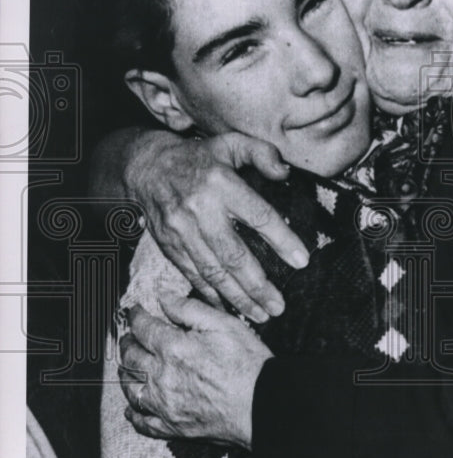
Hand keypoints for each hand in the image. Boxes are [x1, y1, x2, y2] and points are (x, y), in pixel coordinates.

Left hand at [119, 295, 272, 448]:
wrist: (263, 406)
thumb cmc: (249, 365)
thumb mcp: (225, 324)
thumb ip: (190, 309)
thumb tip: (163, 297)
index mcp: (173, 348)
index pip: (143, 328)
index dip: (135, 316)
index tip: (134, 312)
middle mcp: (162, 377)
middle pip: (131, 357)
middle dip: (127, 343)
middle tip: (129, 337)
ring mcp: (165, 405)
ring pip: (131, 389)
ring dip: (125, 374)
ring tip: (128, 365)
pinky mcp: (173, 427)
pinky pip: (143, 422)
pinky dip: (133, 414)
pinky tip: (131, 408)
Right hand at [123, 130, 309, 322]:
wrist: (146, 166)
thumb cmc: (198, 157)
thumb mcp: (230, 142)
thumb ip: (261, 153)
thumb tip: (285, 173)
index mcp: (222, 183)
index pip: (259, 216)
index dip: (282, 240)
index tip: (301, 261)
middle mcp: (201, 209)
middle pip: (234, 255)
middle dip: (258, 285)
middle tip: (279, 306)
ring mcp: (182, 230)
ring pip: (213, 271)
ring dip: (237, 298)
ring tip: (260, 315)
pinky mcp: (169, 245)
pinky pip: (192, 275)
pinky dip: (210, 295)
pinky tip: (228, 310)